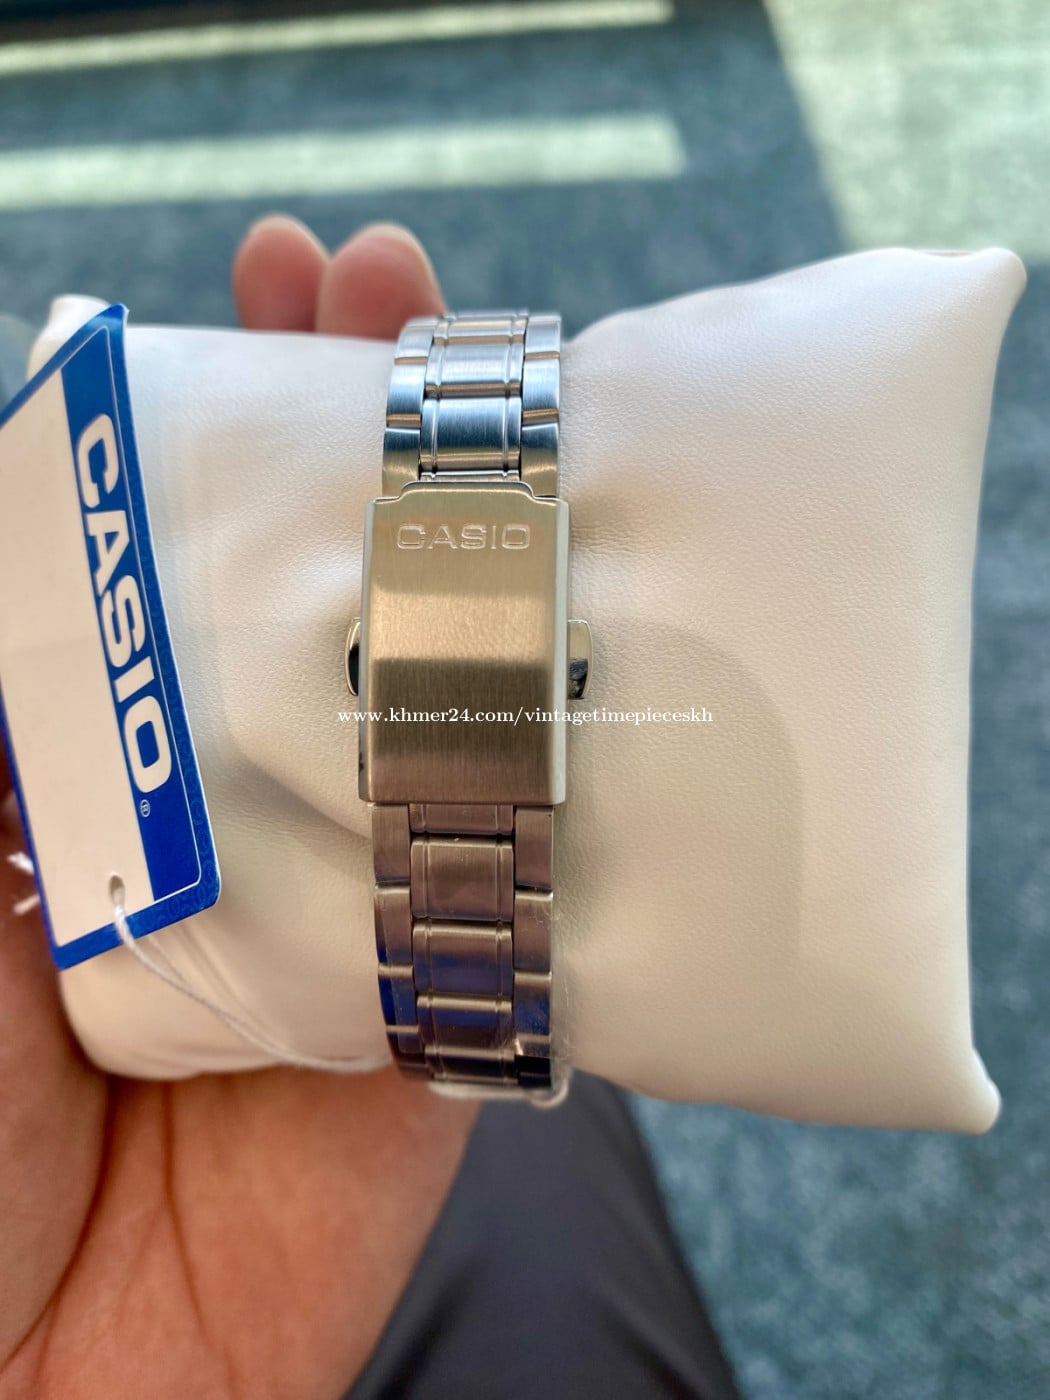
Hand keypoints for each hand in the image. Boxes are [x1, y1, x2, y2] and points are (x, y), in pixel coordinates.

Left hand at [0, 217, 475, 1399]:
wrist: (19, 1397)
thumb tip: (12, 476)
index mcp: (87, 772)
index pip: (170, 562)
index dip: (213, 424)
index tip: (259, 291)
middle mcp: (215, 813)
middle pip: (308, 609)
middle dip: (352, 448)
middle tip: (392, 295)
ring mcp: (333, 907)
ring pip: (423, 719)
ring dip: (472, 572)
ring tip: (510, 410)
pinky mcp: (428, 1020)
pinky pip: (512, 892)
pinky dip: (555, 777)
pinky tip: (595, 635)